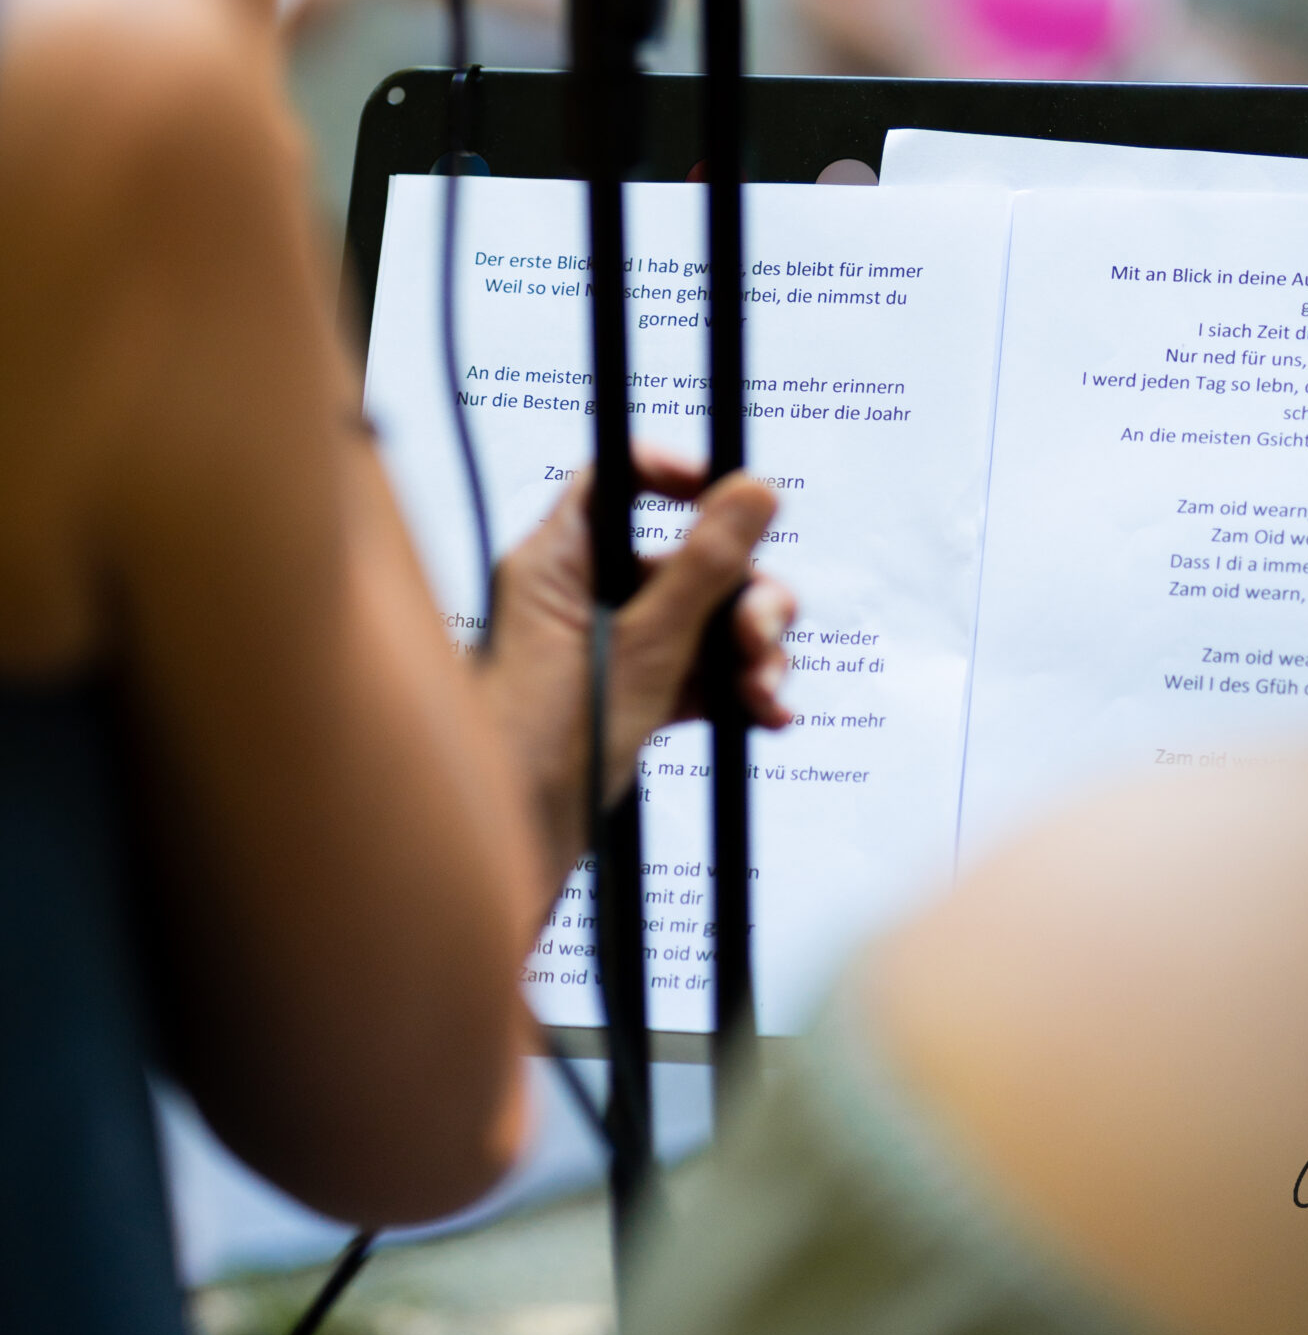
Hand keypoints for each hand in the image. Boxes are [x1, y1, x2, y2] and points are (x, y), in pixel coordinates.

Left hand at [480, 449, 794, 911]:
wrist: (513, 857)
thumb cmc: (544, 754)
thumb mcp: (643, 652)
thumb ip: (703, 569)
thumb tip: (753, 491)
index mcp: (559, 563)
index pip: (618, 481)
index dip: (678, 477)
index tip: (735, 498)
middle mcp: (583, 597)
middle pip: (685, 557)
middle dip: (742, 596)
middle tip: (762, 636)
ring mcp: (612, 649)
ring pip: (703, 618)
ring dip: (750, 649)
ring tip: (766, 691)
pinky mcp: (633, 696)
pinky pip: (699, 670)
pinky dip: (735, 688)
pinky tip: (766, 715)